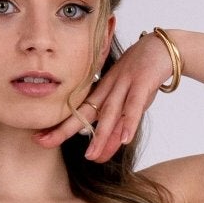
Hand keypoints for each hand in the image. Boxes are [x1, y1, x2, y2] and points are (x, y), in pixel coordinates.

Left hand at [33, 33, 171, 162]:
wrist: (163, 47)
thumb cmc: (142, 76)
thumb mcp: (126, 103)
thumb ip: (115, 128)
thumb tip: (100, 154)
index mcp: (102, 92)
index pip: (78, 113)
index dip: (60, 126)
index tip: (40, 139)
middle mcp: (110, 88)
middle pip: (86, 112)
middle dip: (64, 128)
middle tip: (43, 142)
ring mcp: (125, 84)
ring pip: (111, 112)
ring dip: (101, 134)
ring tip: (90, 156)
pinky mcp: (143, 82)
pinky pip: (136, 105)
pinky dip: (131, 122)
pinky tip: (125, 140)